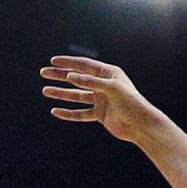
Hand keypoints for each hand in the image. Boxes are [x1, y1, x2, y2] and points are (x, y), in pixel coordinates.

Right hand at [40, 56, 156, 142]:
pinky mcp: (100, 114)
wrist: (141, 125)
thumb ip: (90, 82)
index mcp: (109, 74)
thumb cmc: (131, 103)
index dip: (68, 63)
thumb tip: (70, 76)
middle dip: (60, 76)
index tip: (52, 61)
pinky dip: (68, 113)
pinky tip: (55, 111)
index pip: (85, 65)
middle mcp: (104, 85)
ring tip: (45, 91)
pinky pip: (80, 113)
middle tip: (43, 73)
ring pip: (77, 95)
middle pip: (78, 78)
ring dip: (61, 93)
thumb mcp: (111, 89)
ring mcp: (102, 100)